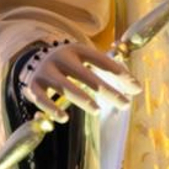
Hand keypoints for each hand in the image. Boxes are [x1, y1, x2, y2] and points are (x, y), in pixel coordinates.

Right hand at [23, 42, 139, 122]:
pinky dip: (52, 108)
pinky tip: (64, 118)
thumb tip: (136, 89)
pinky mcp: (33, 85)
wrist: (34, 59)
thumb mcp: (86, 60)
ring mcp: (46, 71)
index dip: (120, 74)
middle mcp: (61, 58)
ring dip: (82, 99)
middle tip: (125, 104)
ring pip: (65, 87)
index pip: (102, 61)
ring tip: (97, 110)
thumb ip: (110, 71)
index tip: (136, 89)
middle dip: (108, 91)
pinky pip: (42, 98)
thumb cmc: (71, 63)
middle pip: (87, 76)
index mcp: (77, 49)